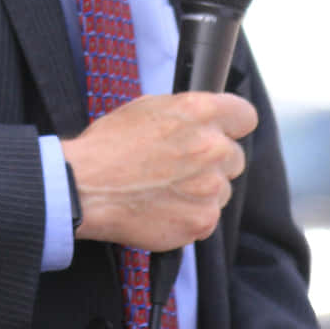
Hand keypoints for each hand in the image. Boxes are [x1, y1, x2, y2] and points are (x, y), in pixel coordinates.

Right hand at [59, 92, 256, 250]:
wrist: (83, 189)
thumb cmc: (107, 147)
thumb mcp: (147, 108)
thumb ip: (187, 112)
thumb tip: (207, 117)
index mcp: (199, 112)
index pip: (245, 116)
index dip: (232, 125)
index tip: (223, 133)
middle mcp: (211, 148)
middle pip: (235, 157)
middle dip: (213, 162)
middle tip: (180, 167)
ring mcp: (209, 187)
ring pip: (222, 189)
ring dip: (202, 191)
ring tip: (164, 189)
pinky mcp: (202, 220)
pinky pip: (208, 217)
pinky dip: (190, 216)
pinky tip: (163, 208)